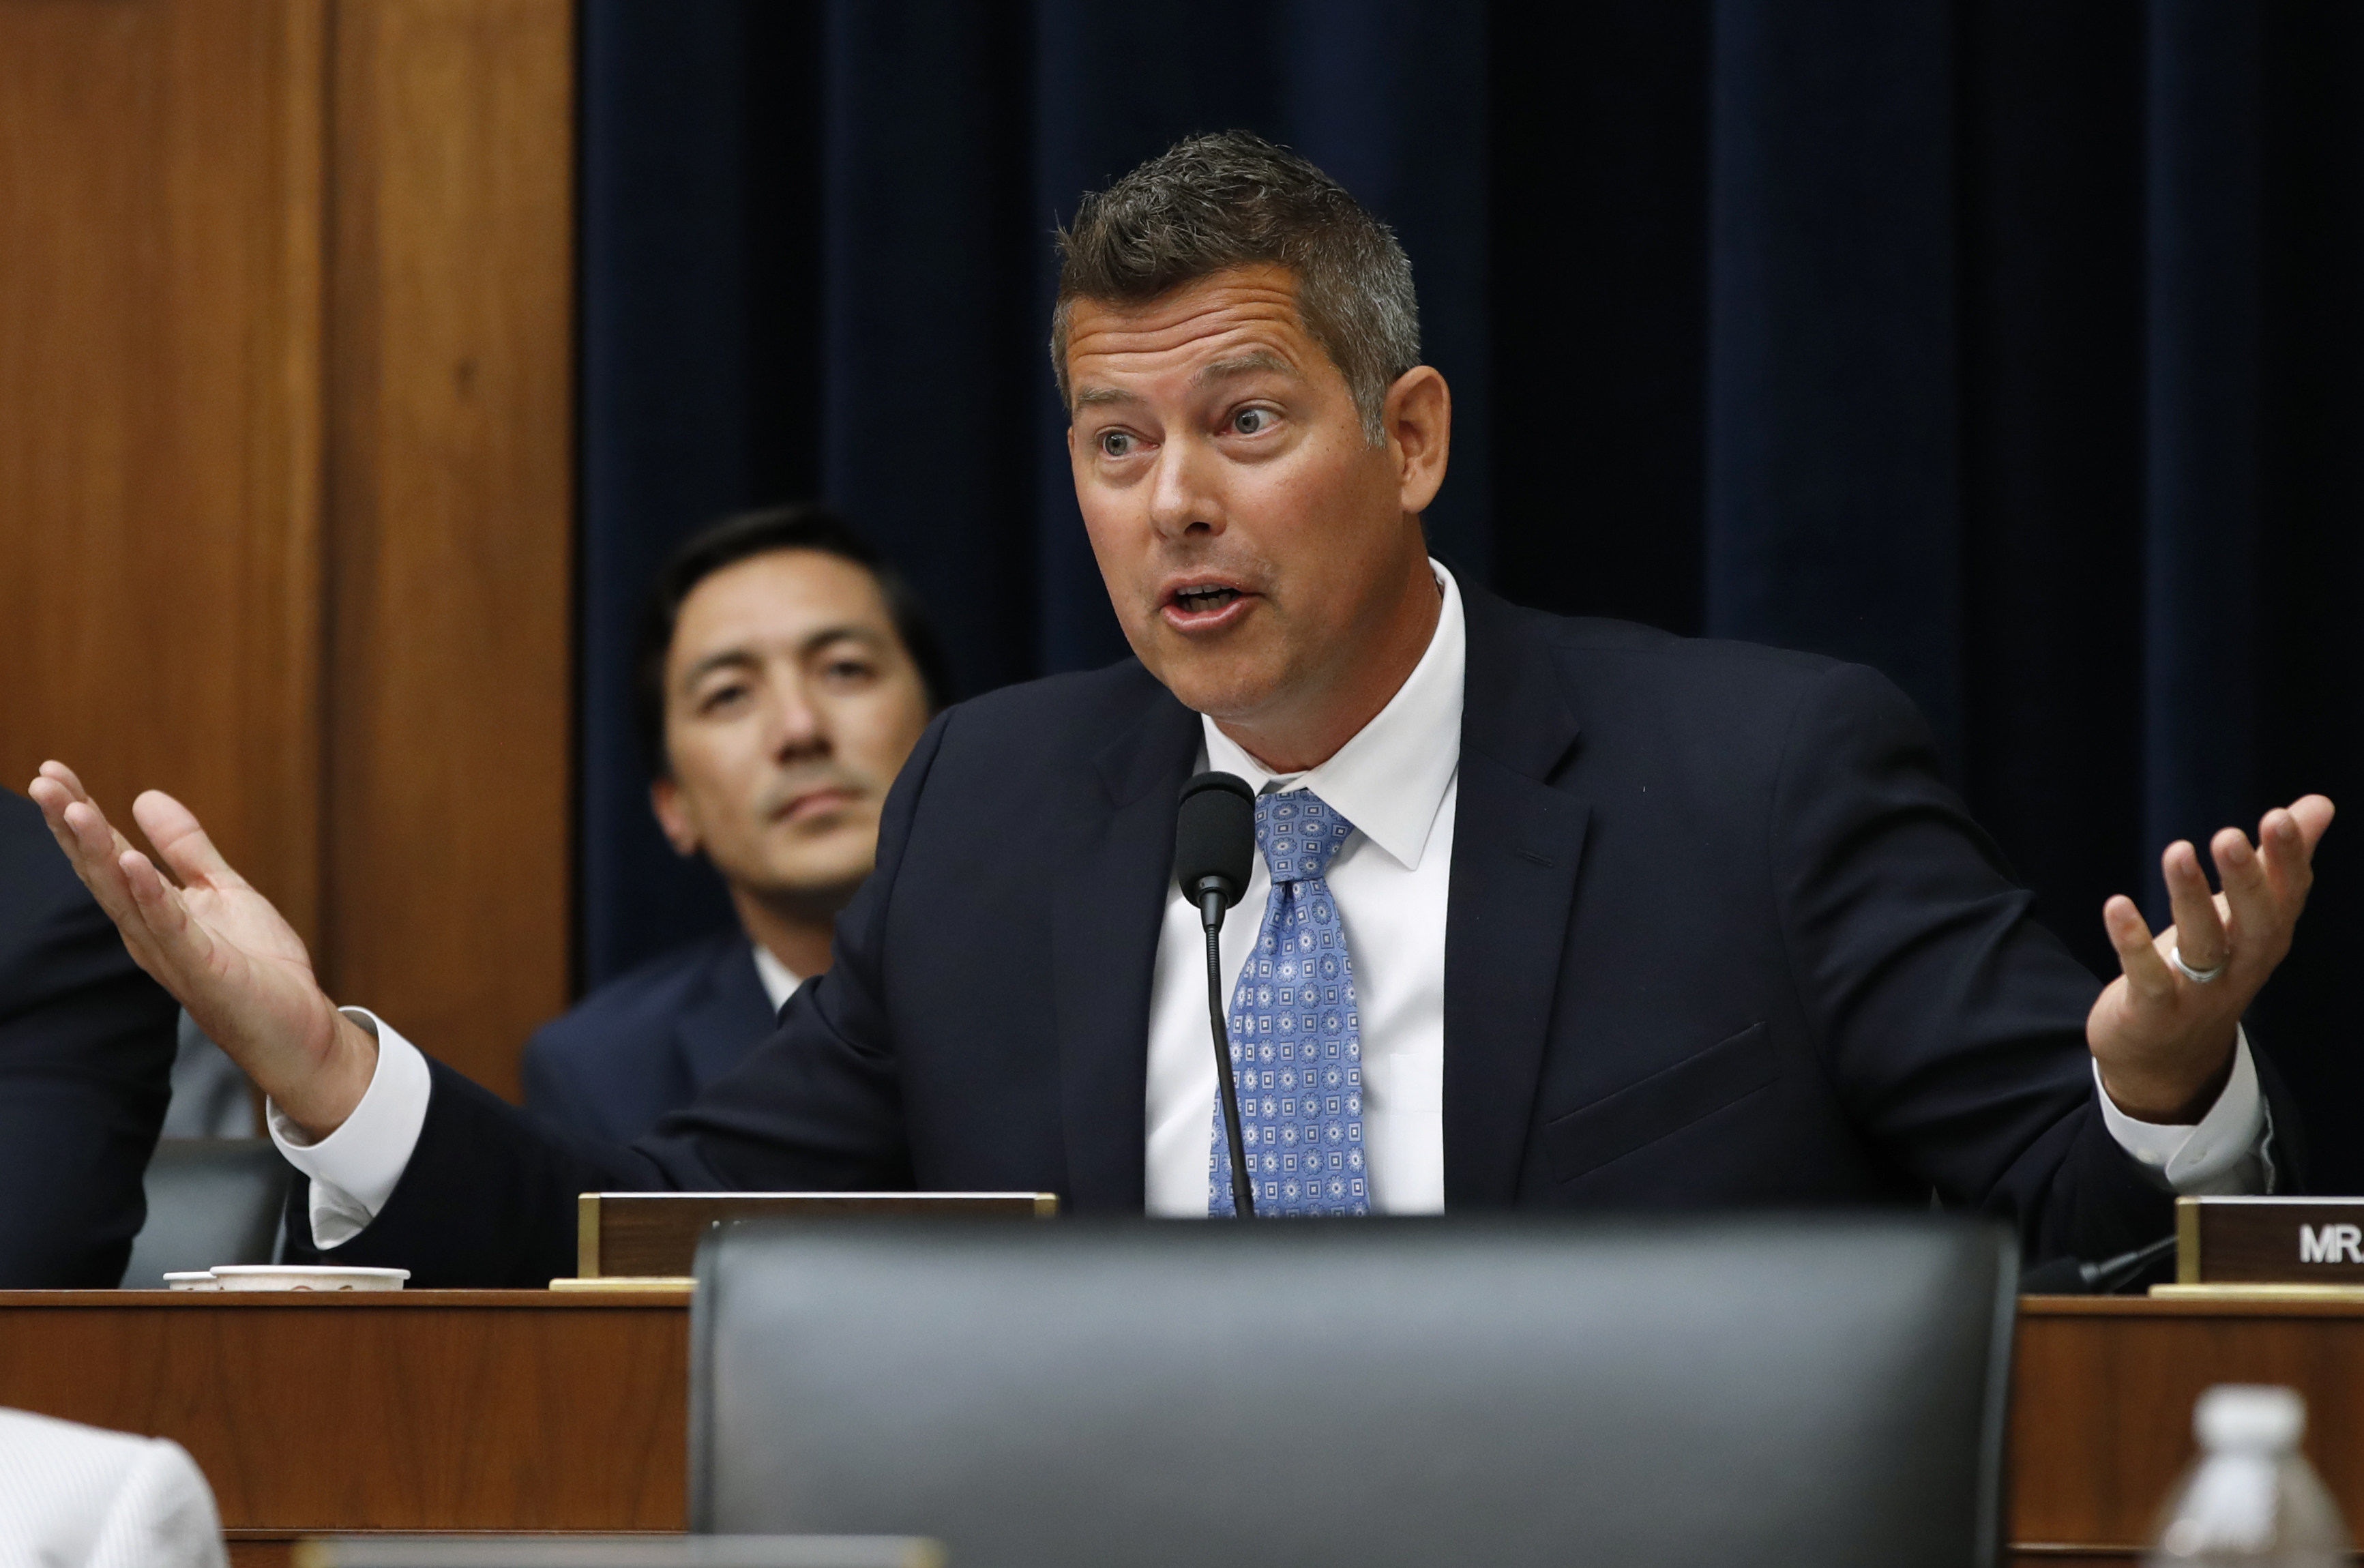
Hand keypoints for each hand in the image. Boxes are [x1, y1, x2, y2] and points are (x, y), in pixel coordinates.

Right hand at [26, 761, 377, 1136]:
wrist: (298, 1027)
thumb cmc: (258, 967)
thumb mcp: (222, 891)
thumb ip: (186, 848)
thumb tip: (145, 796)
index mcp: (149, 910)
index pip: (106, 854)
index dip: (79, 813)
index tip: (52, 770)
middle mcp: (147, 930)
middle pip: (100, 870)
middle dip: (71, 825)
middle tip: (42, 779)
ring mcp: (171, 951)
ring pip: (123, 894)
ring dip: (98, 850)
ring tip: (74, 807)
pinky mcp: (203, 969)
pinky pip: (171, 928)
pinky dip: (150, 895)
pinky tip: (132, 862)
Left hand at [2089, 794, 2333, 1122]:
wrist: (2169, 1057)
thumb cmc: (2211, 968)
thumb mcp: (2247, 916)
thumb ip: (2279, 861)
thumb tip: (2318, 804)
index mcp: (2266, 937)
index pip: (2288, 896)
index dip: (2288, 859)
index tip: (2281, 816)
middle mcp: (2242, 965)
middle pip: (2254, 923)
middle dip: (2246, 880)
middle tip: (2229, 834)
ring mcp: (2199, 992)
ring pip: (2202, 945)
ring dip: (2190, 899)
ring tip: (2177, 851)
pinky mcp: (2154, 1010)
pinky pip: (2147, 977)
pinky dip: (2132, 943)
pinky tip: (2116, 905)